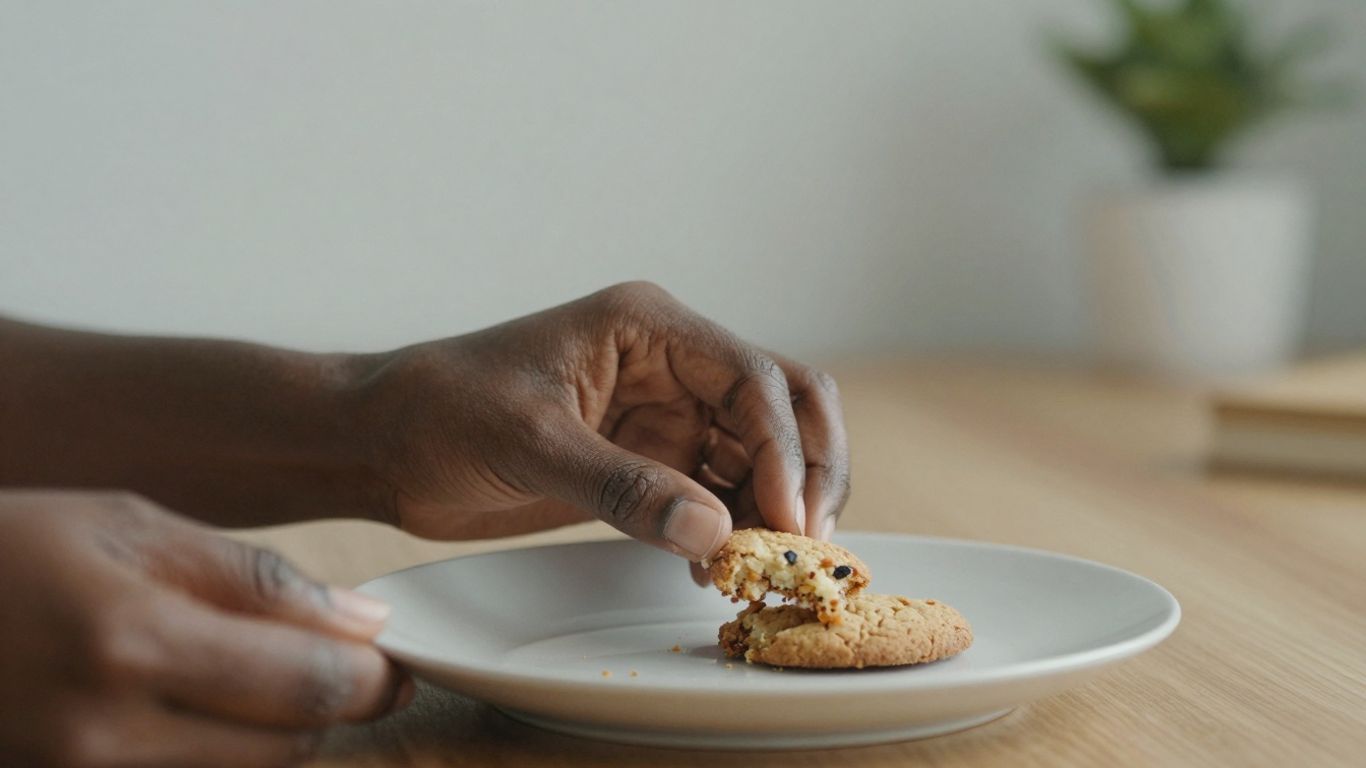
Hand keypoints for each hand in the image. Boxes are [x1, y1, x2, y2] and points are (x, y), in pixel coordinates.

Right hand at [0, 491, 408, 766]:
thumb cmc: (8, 550)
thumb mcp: (131, 529)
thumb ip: (255, 579)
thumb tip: (362, 621)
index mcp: (132, 641)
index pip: (308, 685)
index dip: (373, 677)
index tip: (394, 660)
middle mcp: (108, 733)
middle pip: (289, 747)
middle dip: (333, 706)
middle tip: (337, 664)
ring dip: (279, 734)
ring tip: (255, 678)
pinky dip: (222, 754)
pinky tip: (204, 710)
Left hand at [356, 282, 850, 561]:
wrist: (383, 442)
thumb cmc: (441, 412)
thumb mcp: (530, 442)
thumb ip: (622, 487)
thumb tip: (717, 534)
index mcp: (648, 328)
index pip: (754, 378)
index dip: (785, 449)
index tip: (789, 520)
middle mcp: (670, 364)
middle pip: (781, 408)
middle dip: (806, 471)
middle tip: (805, 545)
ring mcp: (663, 414)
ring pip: (758, 454)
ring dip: (772, 507)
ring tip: (761, 569)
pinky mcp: (646, 461)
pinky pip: (716, 491)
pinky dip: (732, 528)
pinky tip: (716, 568)